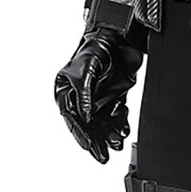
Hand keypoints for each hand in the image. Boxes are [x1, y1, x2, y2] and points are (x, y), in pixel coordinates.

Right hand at [54, 29, 141, 163]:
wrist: (120, 35)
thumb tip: (86, 116)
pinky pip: (116, 114)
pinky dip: (120, 123)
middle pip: (87, 124)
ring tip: (117, 145)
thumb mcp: (86, 68)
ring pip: (102, 122)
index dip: (80, 132)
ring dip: (109, 134)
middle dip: (95, 140)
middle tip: (102, 156)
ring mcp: (98, 96)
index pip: (71, 116)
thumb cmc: (97, 46)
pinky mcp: (114, 95)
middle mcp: (81, 95)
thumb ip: (85, 93)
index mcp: (66, 88)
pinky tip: (124, 132)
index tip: (89, 145)